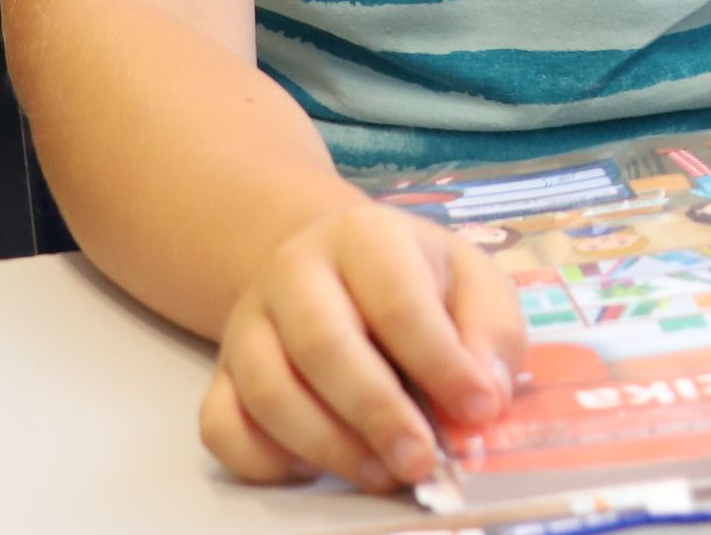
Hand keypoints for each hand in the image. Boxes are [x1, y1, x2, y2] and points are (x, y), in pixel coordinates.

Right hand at [199, 199, 526, 490]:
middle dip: (377, 413)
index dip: (441, 363)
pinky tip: (314, 469)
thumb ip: (489, 332)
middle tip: (420, 461)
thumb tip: (484, 395)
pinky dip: (264, 460)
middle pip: (324, 346)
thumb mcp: (469, 281)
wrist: (327, 263)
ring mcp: (247, 324)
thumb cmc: (413, 279)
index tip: (477, 410)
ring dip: (329, 446)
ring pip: (268, 393)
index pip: (399, 301)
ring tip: (383, 473)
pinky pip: (221, 426)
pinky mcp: (220, 374)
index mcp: (364, 236)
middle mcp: (293, 273)